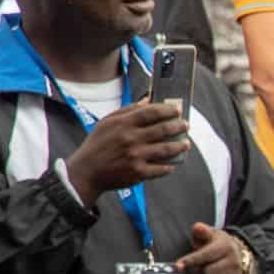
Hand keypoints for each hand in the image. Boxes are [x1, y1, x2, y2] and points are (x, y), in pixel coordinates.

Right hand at [64, 100, 189, 199]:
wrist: (86, 171)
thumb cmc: (97, 145)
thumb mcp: (107, 122)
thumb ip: (128, 110)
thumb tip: (148, 100)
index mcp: (123, 124)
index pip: (151, 112)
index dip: (168, 110)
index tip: (177, 110)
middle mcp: (130, 139)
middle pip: (163, 129)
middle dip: (179, 126)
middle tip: (186, 125)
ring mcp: (135, 156)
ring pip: (166, 149)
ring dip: (180, 145)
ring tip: (186, 143)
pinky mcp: (138, 172)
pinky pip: (161, 168)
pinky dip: (170, 166)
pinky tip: (174, 163)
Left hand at [175, 224, 243, 273]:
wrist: (242, 257)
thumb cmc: (221, 246)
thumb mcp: (213, 234)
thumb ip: (202, 230)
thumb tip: (197, 227)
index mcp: (226, 247)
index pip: (205, 255)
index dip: (190, 261)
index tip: (178, 266)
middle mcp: (233, 263)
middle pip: (207, 272)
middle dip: (194, 272)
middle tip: (190, 270)